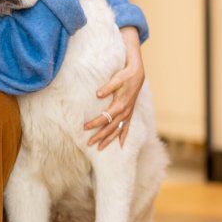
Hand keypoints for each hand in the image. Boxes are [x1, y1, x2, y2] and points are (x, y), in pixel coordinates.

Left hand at [84, 27, 144, 149]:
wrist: (137, 74)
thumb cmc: (124, 75)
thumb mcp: (116, 79)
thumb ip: (107, 87)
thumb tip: (98, 94)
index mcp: (120, 105)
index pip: (104, 118)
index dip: (94, 123)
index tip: (84, 127)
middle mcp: (125, 112)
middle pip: (110, 128)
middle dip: (99, 136)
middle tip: (89, 143)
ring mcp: (128, 114)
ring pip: (118, 131)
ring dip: (109, 139)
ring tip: (100, 148)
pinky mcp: (130, 113)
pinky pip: (126, 128)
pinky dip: (123, 136)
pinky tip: (120, 145)